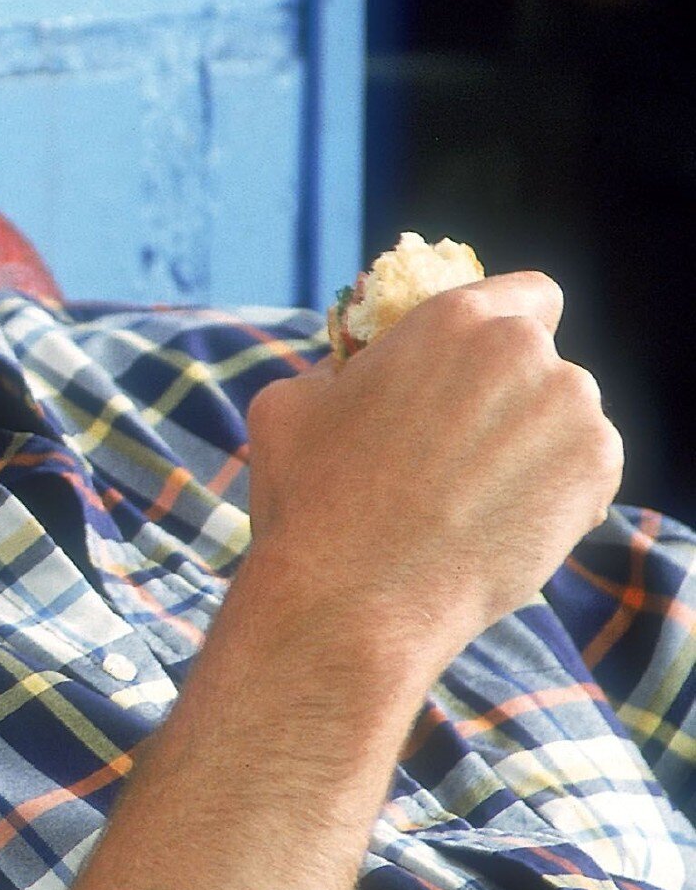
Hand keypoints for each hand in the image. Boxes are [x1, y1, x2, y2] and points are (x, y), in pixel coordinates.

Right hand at [239, 272, 619, 677]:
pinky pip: (584, 467)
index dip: (504, 325)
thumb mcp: (291, 402)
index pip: (525, 292)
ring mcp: (571, 412)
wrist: (357, 598)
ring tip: (474, 494)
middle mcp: (524, 351)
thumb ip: (344, 368)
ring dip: (533, 440)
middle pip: (541, 358)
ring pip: (565, 414)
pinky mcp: (597, 475)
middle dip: (509, 391)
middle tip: (460, 445)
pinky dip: (554, 489)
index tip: (477, 365)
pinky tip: (498, 521)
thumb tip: (360, 371)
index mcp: (453, 318)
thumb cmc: (311, 498)